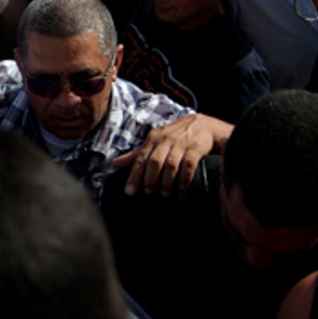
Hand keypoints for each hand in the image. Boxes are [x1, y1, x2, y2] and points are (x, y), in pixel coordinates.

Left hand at [113, 114, 232, 195]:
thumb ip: (135, 154)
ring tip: (165, 193)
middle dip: (150, 179)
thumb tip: (114, 164)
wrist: (203, 125)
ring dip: (166, 180)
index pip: (140, 159)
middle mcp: (165, 139)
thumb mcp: (154, 142)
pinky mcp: (196, 147)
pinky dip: (184, 176)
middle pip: (154, 161)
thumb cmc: (174, 137)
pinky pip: (189, 163)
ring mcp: (181, 143)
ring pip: (170, 163)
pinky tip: (181, 186)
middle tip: (149, 193)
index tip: (129, 192)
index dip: (134, 176)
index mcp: (153, 139)